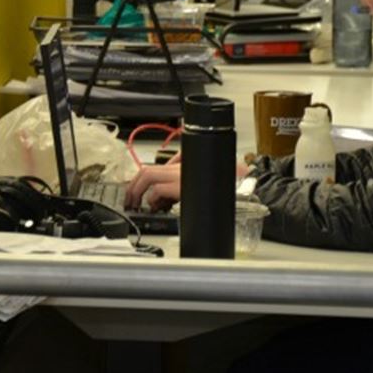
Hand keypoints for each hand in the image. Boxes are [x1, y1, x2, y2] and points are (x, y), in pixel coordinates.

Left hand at [125, 159, 257, 211]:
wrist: (242, 187)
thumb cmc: (227, 186)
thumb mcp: (202, 181)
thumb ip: (187, 184)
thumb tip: (169, 198)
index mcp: (185, 165)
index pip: (156, 167)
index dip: (142, 180)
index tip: (136, 191)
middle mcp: (180, 167)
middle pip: (147, 169)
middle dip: (133, 185)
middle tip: (130, 199)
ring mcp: (180, 175)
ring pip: (148, 174)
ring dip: (137, 190)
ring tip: (136, 203)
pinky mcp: (182, 185)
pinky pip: (159, 189)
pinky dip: (153, 199)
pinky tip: (156, 207)